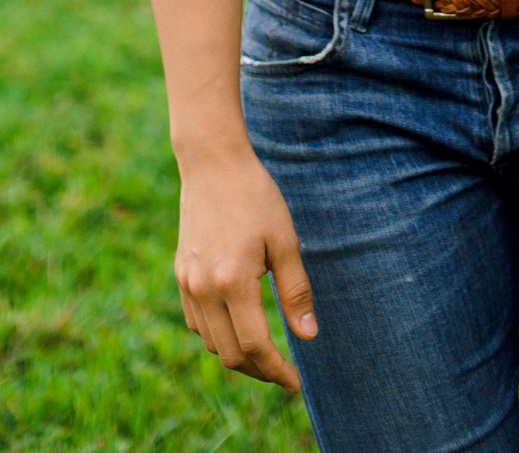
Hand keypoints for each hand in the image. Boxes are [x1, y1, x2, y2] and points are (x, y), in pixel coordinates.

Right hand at [174, 147, 314, 392]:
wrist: (213, 164)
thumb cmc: (256, 197)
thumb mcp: (285, 241)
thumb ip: (295, 291)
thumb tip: (309, 336)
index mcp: (233, 283)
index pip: (256, 346)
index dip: (277, 371)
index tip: (296, 383)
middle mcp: (204, 290)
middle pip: (230, 354)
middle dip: (259, 370)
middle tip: (285, 372)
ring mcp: (187, 284)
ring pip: (211, 342)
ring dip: (237, 355)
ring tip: (266, 353)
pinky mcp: (180, 275)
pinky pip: (197, 322)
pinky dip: (218, 334)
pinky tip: (238, 326)